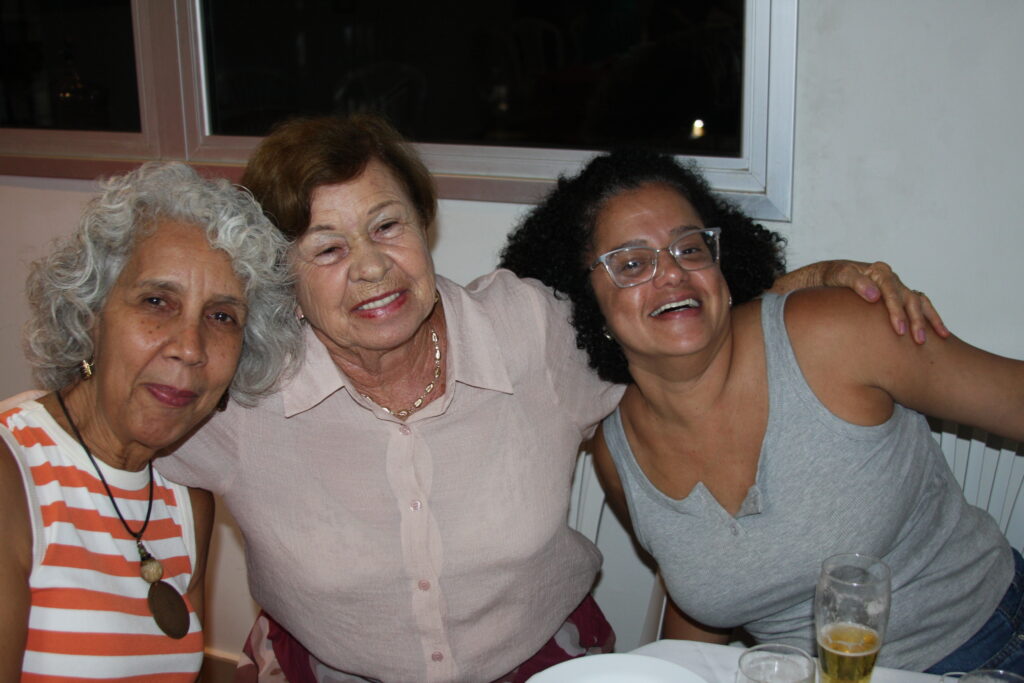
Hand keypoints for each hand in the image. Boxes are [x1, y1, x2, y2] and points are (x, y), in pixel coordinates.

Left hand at [824, 260, 949, 342]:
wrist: (831, 277)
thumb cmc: (834, 277)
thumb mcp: (840, 276)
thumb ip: (856, 283)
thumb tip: (875, 295)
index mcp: (879, 272)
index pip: (892, 291)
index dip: (896, 310)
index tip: (899, 329)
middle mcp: (892, 278)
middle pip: (909, 298)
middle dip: (915, 320)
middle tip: (917, 340)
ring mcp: (898, 288)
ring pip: (919, 302)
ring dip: (928, 320)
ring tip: (938, 337)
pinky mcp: (899, 297)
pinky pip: (920, 305)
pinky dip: (930, 317)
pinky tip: (940, 332)